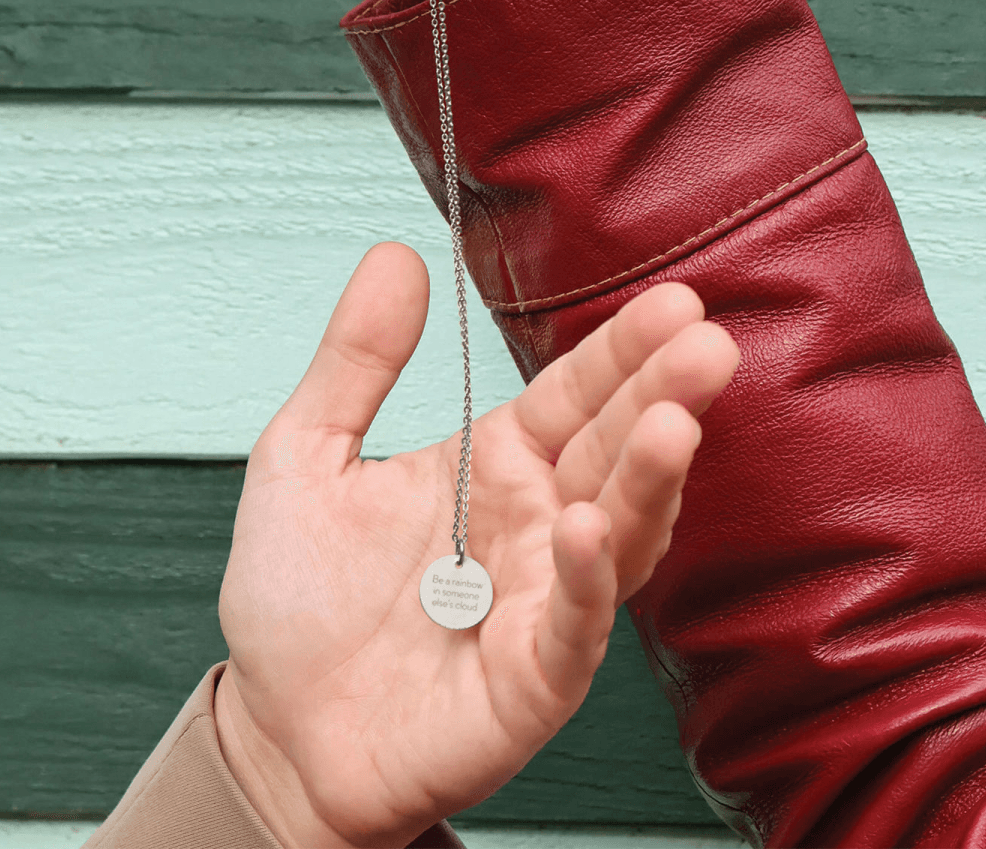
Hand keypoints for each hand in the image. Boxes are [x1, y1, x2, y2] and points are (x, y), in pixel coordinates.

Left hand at [215, 242, 739, 846]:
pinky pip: (575, 620)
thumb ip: (357, 359)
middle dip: (663, 393)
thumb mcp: (307, 454)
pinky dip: (588, 576)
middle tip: (706, 342)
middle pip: (613, 446)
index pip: (576, 393)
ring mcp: (547, 595)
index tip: (673, 302)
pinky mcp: (538, 674)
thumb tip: (395, 256)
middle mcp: (537, 520)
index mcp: (497, 463)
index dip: (621, 348)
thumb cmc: (300, 600)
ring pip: (620, 526)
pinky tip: (587, 527)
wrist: (280, 730)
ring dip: (649, 476)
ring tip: (673, 420)